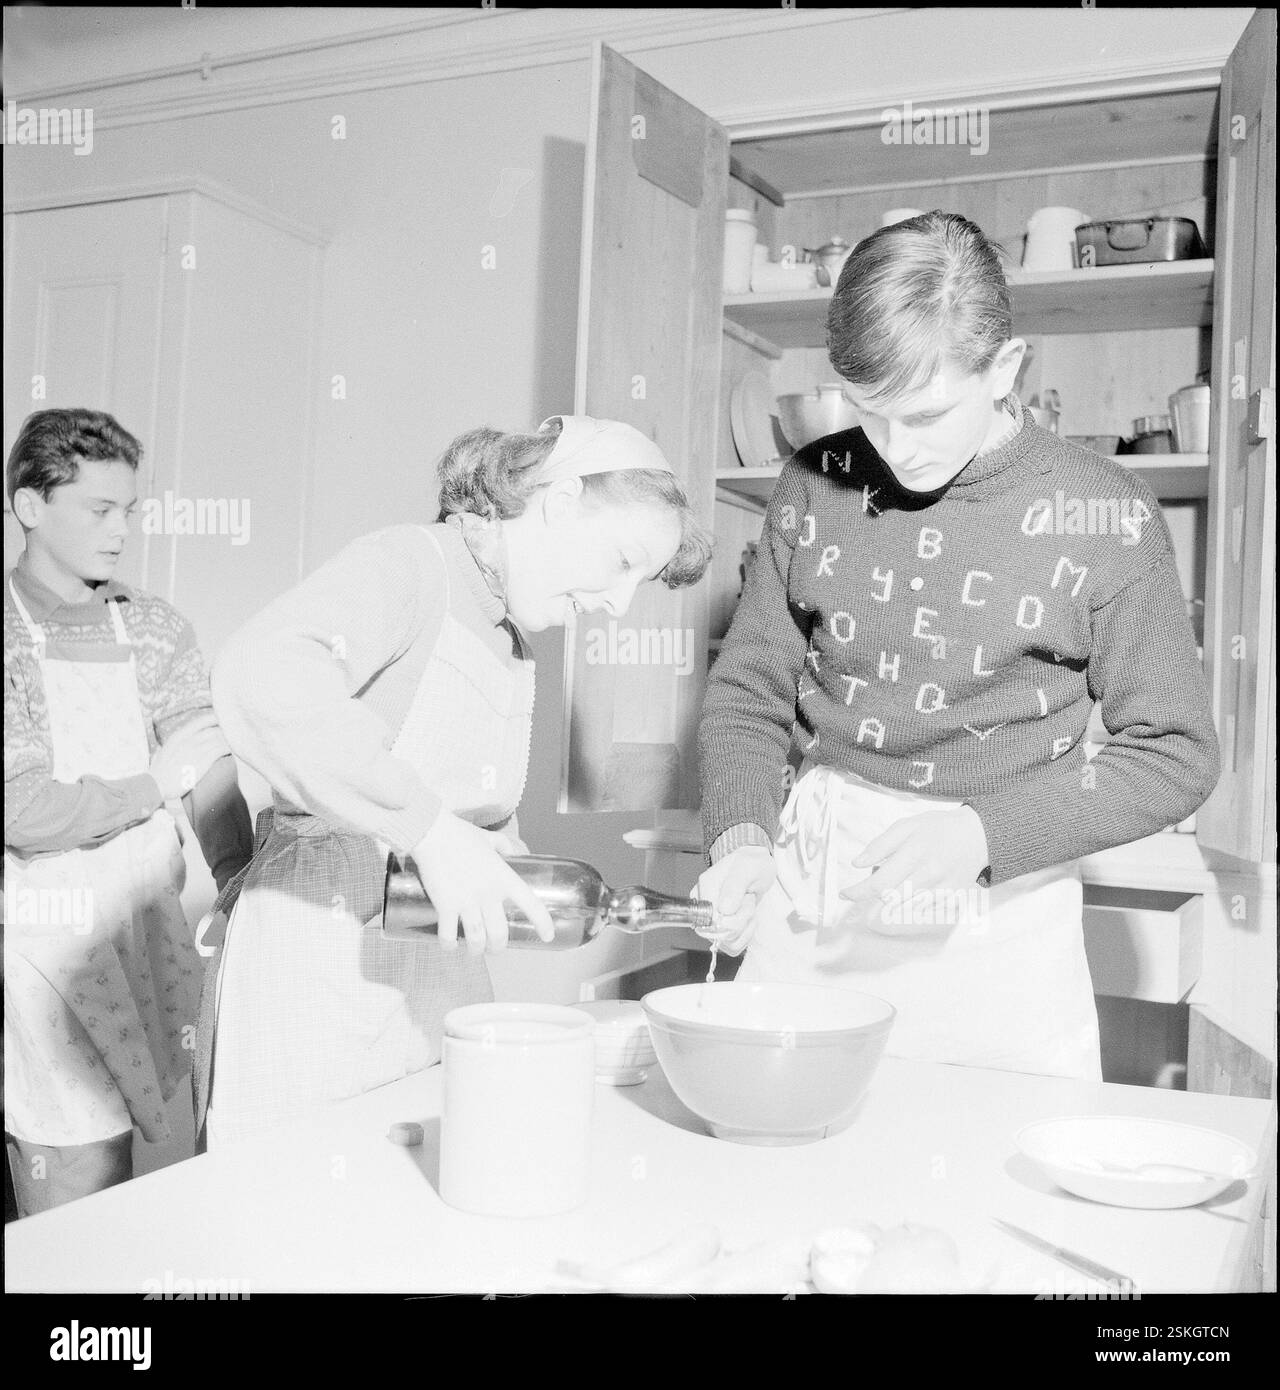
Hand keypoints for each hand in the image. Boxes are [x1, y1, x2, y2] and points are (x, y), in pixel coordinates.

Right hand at [149, 711, 231, 800]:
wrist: (155, 786)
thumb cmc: (159, 772)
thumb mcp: (165, 752)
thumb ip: (177, 744)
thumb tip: (187, 741)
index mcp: (178, 737)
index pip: (200, 722)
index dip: (214, 718)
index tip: (223, 718)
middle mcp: (188, 740)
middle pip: (213, 730)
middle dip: (225, 730)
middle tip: (235, 732)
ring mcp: (195, 750)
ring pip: (219, 739)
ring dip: (230, 739)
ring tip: (237, 741)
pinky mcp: (202, 761)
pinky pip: (221, 750)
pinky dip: (229, 748)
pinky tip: (234, 750)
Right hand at [408, 811, 553, 953]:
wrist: (432, 833)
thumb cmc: (460, 834)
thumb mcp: (490, 838)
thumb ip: (504, 846)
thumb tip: (512, 852)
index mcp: (504, 878)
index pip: (531, 904)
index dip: (543, 923)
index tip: (547, 936)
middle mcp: (489, 893)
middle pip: (500, 933)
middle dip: (498, 947)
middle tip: (494, 948)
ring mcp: (467, 901)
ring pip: (477, 939)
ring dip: (477, 950)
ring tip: (475, 951)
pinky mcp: (445, 905)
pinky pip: (448, 935)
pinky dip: (449, 945)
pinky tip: (450, 946)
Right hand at [693, 845, 775, 955]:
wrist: (756, 867)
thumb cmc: (751, 864)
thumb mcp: (747, 868)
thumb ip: (734, 886)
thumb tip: (723, 909)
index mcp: (705, 889)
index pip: (710, 920)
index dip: (732, 919)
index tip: (745, 902)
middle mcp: (704, 907)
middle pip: (718, 934)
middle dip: (742, 921)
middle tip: (748, 900)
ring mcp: (712, 919)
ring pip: (726, 943)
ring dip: (745, 928)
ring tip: (748, 907)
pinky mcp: (722, 929)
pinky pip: (732, 946)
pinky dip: (745, 937)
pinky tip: (749, 920)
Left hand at [838, 807, 988, 935]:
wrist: (980, 835)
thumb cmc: (938, 828)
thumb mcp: (906, 825)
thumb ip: (880, 844)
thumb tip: (857, 864)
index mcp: (915, 852)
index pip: (880, 882)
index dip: (858, 892)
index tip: (844, 894)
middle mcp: (929, 873)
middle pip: (890, 898)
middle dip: (875, 895)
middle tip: (876, 881)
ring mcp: (943, 889)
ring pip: (905, 907)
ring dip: (892, 900)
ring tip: (897, 882)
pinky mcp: (952, 899)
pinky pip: (923, 911)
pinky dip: (911, 905)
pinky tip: (914, 890)